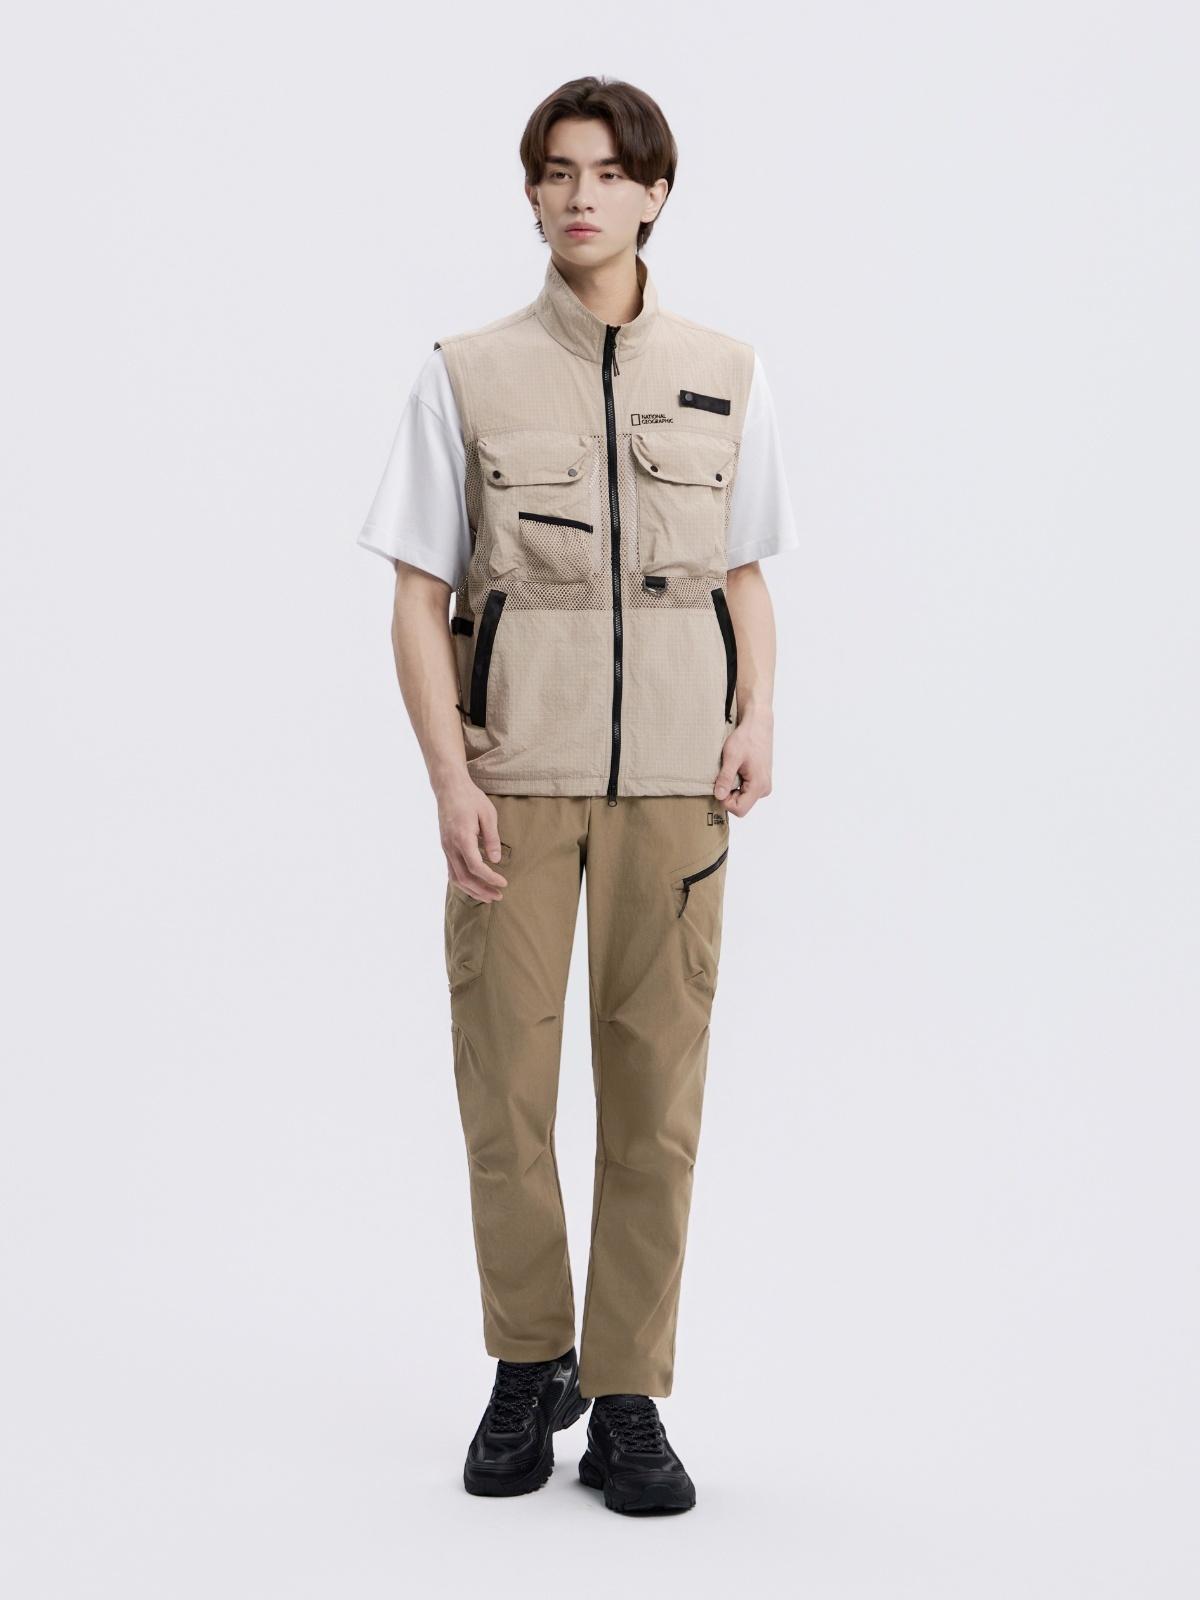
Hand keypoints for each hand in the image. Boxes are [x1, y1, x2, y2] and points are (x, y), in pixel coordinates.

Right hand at [438, 779, 508, 900]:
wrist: (449, 788)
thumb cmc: (471, 798)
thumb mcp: (488, 814)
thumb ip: (492, 838)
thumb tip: (496, 860)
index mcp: (462, 838)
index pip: (475, 867)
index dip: (490, 878)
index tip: (504, 883)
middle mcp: (451, 846)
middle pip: (464, 878)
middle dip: (482, 890)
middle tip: (499, 896)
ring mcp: (445, 848)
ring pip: (455, 878)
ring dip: (472, 890)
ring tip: (488, 897)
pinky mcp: (445, 847)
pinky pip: (451, 871)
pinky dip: (463, 882)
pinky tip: (474, 886)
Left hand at [713, 709, 773, 816]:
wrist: (758, 724)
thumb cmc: (746, 738)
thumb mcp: (732, 757)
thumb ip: (725, 778)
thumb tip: (718, 796)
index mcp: (759, 785)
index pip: (739, 810)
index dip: (725, 802)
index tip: (720, 785)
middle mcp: (764, 789)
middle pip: (741, 805)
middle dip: (728, 795)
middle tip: (724, 775)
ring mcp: (764, 785)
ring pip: (743, 798)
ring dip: (732, 788)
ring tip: (731, 769)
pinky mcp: (761, 780)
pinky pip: (746, 790)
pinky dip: (738, 784)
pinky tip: (736, 769)